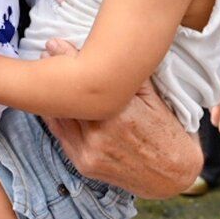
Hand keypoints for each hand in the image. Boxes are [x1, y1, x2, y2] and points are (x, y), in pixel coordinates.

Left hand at [42, 43, 201, 196]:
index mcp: (120, 113)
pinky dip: (54, 119)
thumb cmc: (167, 132)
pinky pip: (61, 137)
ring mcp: (90, 152)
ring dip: (50, 96)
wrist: (174, 173)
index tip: (55, 45)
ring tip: (45, 77)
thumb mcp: (155, 97)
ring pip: (59, 118)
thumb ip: (129, 77)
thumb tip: (106, 52)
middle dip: (56, 76)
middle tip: (46, 55)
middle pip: (68, 98)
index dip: (66, 59)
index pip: (84, 80)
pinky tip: (49, 104)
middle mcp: (101, 134)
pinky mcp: (84, 165)